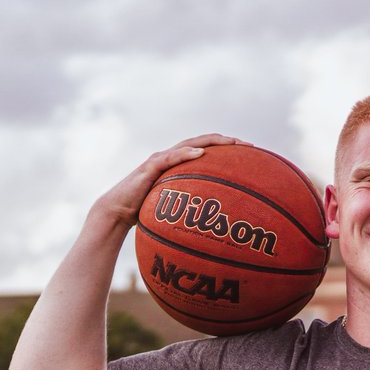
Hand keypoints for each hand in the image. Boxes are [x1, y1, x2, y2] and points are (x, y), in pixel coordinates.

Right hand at [93, 134, 247, 227]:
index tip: (252, 154)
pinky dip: (185, 154)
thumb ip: (194, 208)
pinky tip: (200, 154)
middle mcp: (172, 157)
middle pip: (203, 143)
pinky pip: (169, 158)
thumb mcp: (176, 209)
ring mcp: (160, 159)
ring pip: (189, 144)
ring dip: (211, 142)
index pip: (208, 152)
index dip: (228, 150)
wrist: (118, 212)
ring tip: (230, 142)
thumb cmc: (147, 213)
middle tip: (250, 146)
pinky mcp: (149, 167)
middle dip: (227, 142)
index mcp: (180, 165)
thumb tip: (220, 228)